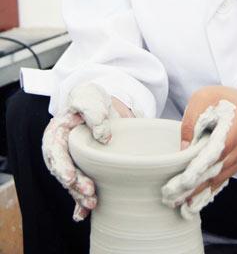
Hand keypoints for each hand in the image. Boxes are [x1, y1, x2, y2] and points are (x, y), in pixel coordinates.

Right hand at [42, 83, 132, 220]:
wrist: (99, 105)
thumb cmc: (90, 99)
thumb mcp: (90, 98)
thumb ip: (95, 113)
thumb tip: (103, 137)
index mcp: (57, 132)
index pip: (55, 151)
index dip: (62, 166)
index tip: (70, 177)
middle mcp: (61, 149)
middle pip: (63, 170)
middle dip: (74, 184)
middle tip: (89, 191)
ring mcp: (71, 161)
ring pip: (72, 182)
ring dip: (80, 195)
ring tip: (93, 203)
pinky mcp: (82, 168)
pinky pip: (78, 188)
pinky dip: (80, 203)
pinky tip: (82, 215)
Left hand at [162, 86, 236, 217]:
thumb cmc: (220, 100)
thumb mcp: (202, 98)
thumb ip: (192, 121)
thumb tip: (183, 150)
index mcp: (235, 124)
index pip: (217, 149)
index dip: (201, 166)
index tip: (184, 180)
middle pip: (216, 168)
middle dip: (193, 185)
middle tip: (171, 196)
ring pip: (218, 178)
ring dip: (198, 192)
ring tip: (177, 203)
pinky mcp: (236, 164)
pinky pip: (221, 180)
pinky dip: (206, 192)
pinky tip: (192, 203)